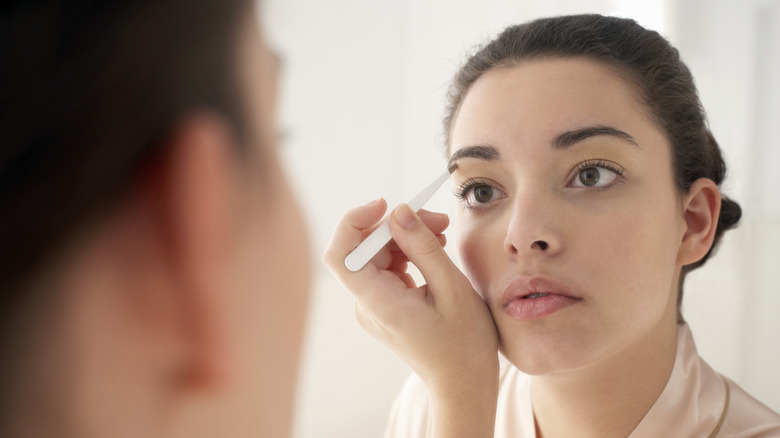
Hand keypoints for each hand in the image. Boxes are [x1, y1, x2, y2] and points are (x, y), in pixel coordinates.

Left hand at [323, 198, 498, 435]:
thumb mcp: (452, 289)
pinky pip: (387, 270)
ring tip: (442, 233)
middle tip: (438, 219)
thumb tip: (399, 212)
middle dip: (396, 226)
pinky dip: (408, 254)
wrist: (464, 385)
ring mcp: (373, 307)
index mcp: (378, 304)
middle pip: (363, 250)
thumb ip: (422, 247)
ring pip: (377, 256)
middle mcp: (367, 306)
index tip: (386, 206)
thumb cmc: (464, 345)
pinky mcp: (384, 307)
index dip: (354, 222)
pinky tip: (434, 251)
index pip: (340, 255)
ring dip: (405, 238)